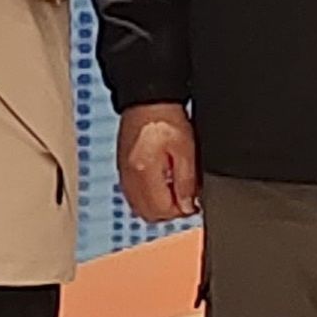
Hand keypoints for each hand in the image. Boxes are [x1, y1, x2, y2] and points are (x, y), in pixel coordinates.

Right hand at [119, 102, 201, 223]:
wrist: (147, 101)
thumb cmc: (166, 119)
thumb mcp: (186, 150)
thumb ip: (187, 182)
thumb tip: (188, 206)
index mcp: (145, 172)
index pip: (162, 211)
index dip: (181, 210)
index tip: (193, 201)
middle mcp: (130, 177)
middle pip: (148, 215)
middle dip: (169, 211)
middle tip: (184, 197)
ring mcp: (124, 175)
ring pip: (140, 208)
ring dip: (158, 205)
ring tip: (173, 187)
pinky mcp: (123, 170)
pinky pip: (134, 196)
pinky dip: (148, 196)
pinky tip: (160, 182)